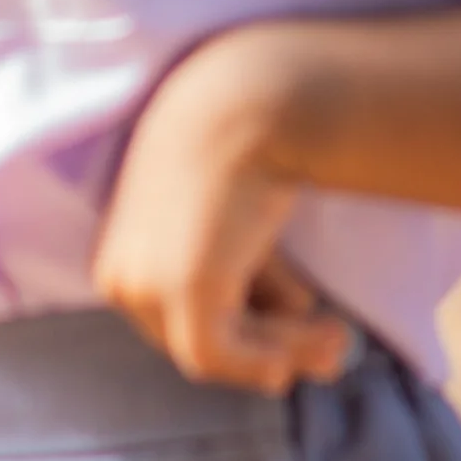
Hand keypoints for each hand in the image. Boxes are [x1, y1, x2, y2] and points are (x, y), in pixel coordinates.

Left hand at [93, 31, 354, 393]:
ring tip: (341, 334)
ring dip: (284, 350)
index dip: (245, 317)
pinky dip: (273, 357)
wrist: (250, 103)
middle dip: (268, 342)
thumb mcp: (241, 223)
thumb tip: (309, 342)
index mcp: (125, 250)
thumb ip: (259, 279)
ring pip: (210, 353)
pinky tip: (330, 331)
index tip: (305, 309)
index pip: (178, 314)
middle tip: (337, 339)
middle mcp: (119, 271)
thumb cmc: (251, 150)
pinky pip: (219, 356)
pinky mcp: (175, 289)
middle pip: (192, 339)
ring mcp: (141, 283)